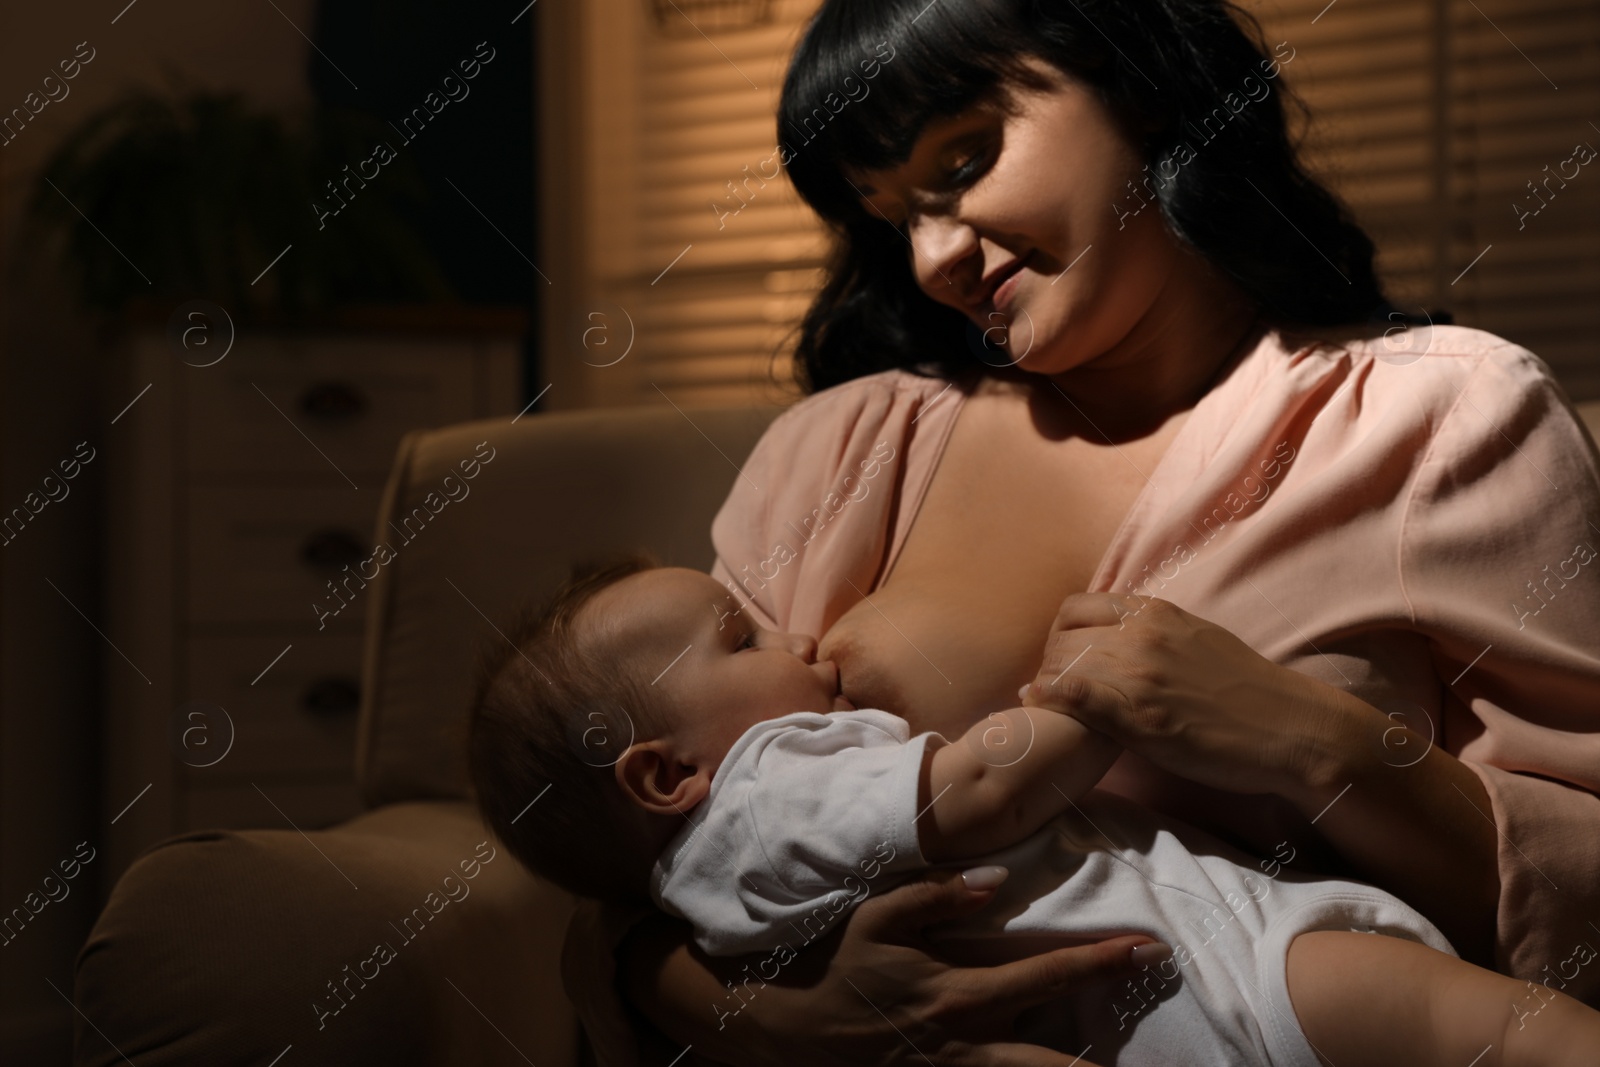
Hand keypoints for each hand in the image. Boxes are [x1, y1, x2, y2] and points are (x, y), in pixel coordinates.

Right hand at [684, 867, 1167, 1066]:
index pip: (1046, 974)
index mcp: (958, 992)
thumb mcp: (878, 916)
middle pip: (1055, 1060)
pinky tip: (1059, 1065)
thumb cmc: (839, 964)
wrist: (792, 1028)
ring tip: (1118, 1064)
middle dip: (1106, 1051)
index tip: (1148, 948)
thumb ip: (938, 896)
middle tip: (1155, 1029)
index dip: (1100, 961)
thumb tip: (998, 882)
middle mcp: (966, 1042)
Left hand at [1019, 593, 1371, 802]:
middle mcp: (1141, 636)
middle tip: (1049, 686)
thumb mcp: (1195, 638)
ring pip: (1062, 666)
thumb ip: (1153, 630)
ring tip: (1043, 701)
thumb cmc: (1246, 688)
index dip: (1059, 632)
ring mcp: (1139, 676)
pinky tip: (1035, 703)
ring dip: (1045, 683)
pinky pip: (1077, 697)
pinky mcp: (1140, 717)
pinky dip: (1050, 697)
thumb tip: (1118, 630)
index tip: (1061, 655)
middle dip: (1047, 661)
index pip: (1075, 607)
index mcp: (1154, 614)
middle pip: (1062, 638)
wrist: (1287, 727)